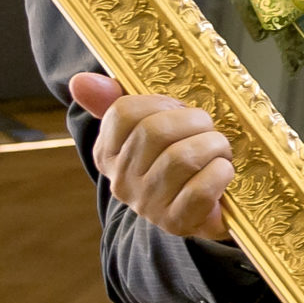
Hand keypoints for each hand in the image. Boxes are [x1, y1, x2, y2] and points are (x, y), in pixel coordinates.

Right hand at [70, 72, 234, 240]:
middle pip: (156, 131)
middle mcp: (122, 181)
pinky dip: (220, 173)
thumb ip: (113, 101)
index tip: (179, 111)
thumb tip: (81, 80)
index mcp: (108, 153)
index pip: (124, 112)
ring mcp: (148, 205)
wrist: (201, 210)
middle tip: (208, 129)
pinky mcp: (177, 222)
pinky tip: (222, 171)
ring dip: (214, 146)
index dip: (162, 103)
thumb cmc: (176, 158)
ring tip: (219, 150)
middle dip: (195, 122)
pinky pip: (201, 189)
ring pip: (182, 158)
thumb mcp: (148, 126)